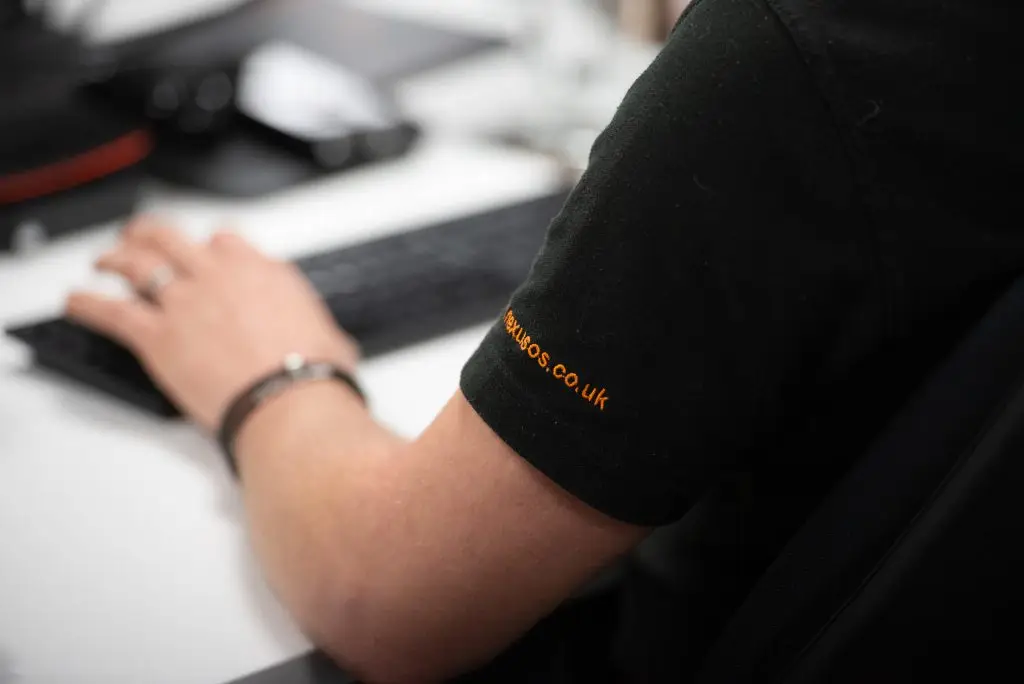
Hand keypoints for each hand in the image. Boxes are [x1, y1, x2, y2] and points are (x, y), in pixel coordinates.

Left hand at [66, 218, 360, 431]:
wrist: (292, 401)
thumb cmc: (315, 376)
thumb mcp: (331, 338)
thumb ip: (318, 329)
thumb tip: (331, 342)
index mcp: (262, 271)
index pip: (226, 240)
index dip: (210, 245)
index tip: (206, 251)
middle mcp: (219, 276)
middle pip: (172, 237)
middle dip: (151, 233)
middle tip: (141, 236)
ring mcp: (185, 302)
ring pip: (137, 262)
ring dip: (115, 256)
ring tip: (103, 259)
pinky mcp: (157, 336)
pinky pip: (111, 311)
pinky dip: (87, 304)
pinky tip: (74, 301)